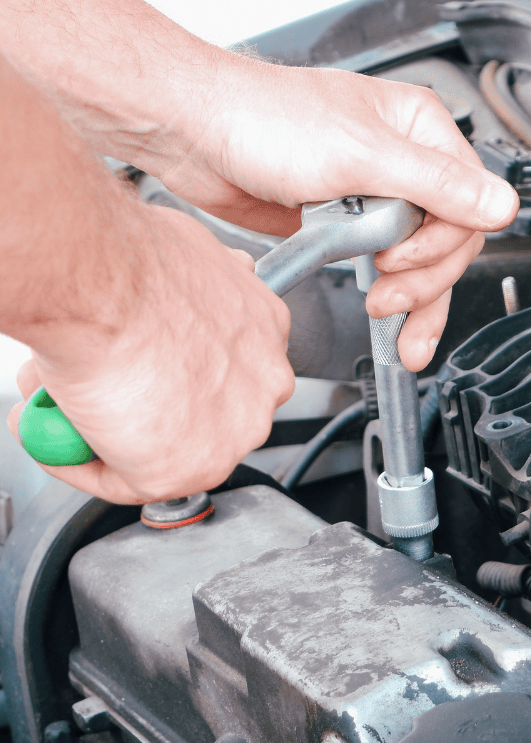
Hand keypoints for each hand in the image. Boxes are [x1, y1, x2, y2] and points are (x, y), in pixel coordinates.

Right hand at [6, 203, 294, 503]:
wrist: (103, 283)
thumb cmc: (130, 261)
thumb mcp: (185, 260)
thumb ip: (192, 293)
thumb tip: (170, 299)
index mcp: (266, 330)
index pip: (226, 369)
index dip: (170, 374)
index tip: (132, 373)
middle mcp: (264, 385)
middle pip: (202, 412)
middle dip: (144, 408)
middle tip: (91, 392)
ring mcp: (233, 433)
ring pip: (166, 450)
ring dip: (110, 436)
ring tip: (63, 403)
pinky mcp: (185, 471)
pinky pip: (124, 482)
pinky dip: (78, 462)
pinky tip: (53, 426)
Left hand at [152, 61, 516, 370]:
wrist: (196, 134)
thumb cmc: (263, 119)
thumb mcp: (360, 153)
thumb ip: (437, 185)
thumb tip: (502, 205)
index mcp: (419, 131)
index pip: (467, 204)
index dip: (441, 244)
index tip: (402, 260)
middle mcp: (404, 163)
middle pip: (448, 240)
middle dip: (424, 278)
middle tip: (389, 298)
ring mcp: (376, 196)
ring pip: (419, 261)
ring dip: (410, 297)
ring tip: (390, 322)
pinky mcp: (349, 224)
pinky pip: (384, 268)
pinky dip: (387, 296)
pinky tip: (386, 318)